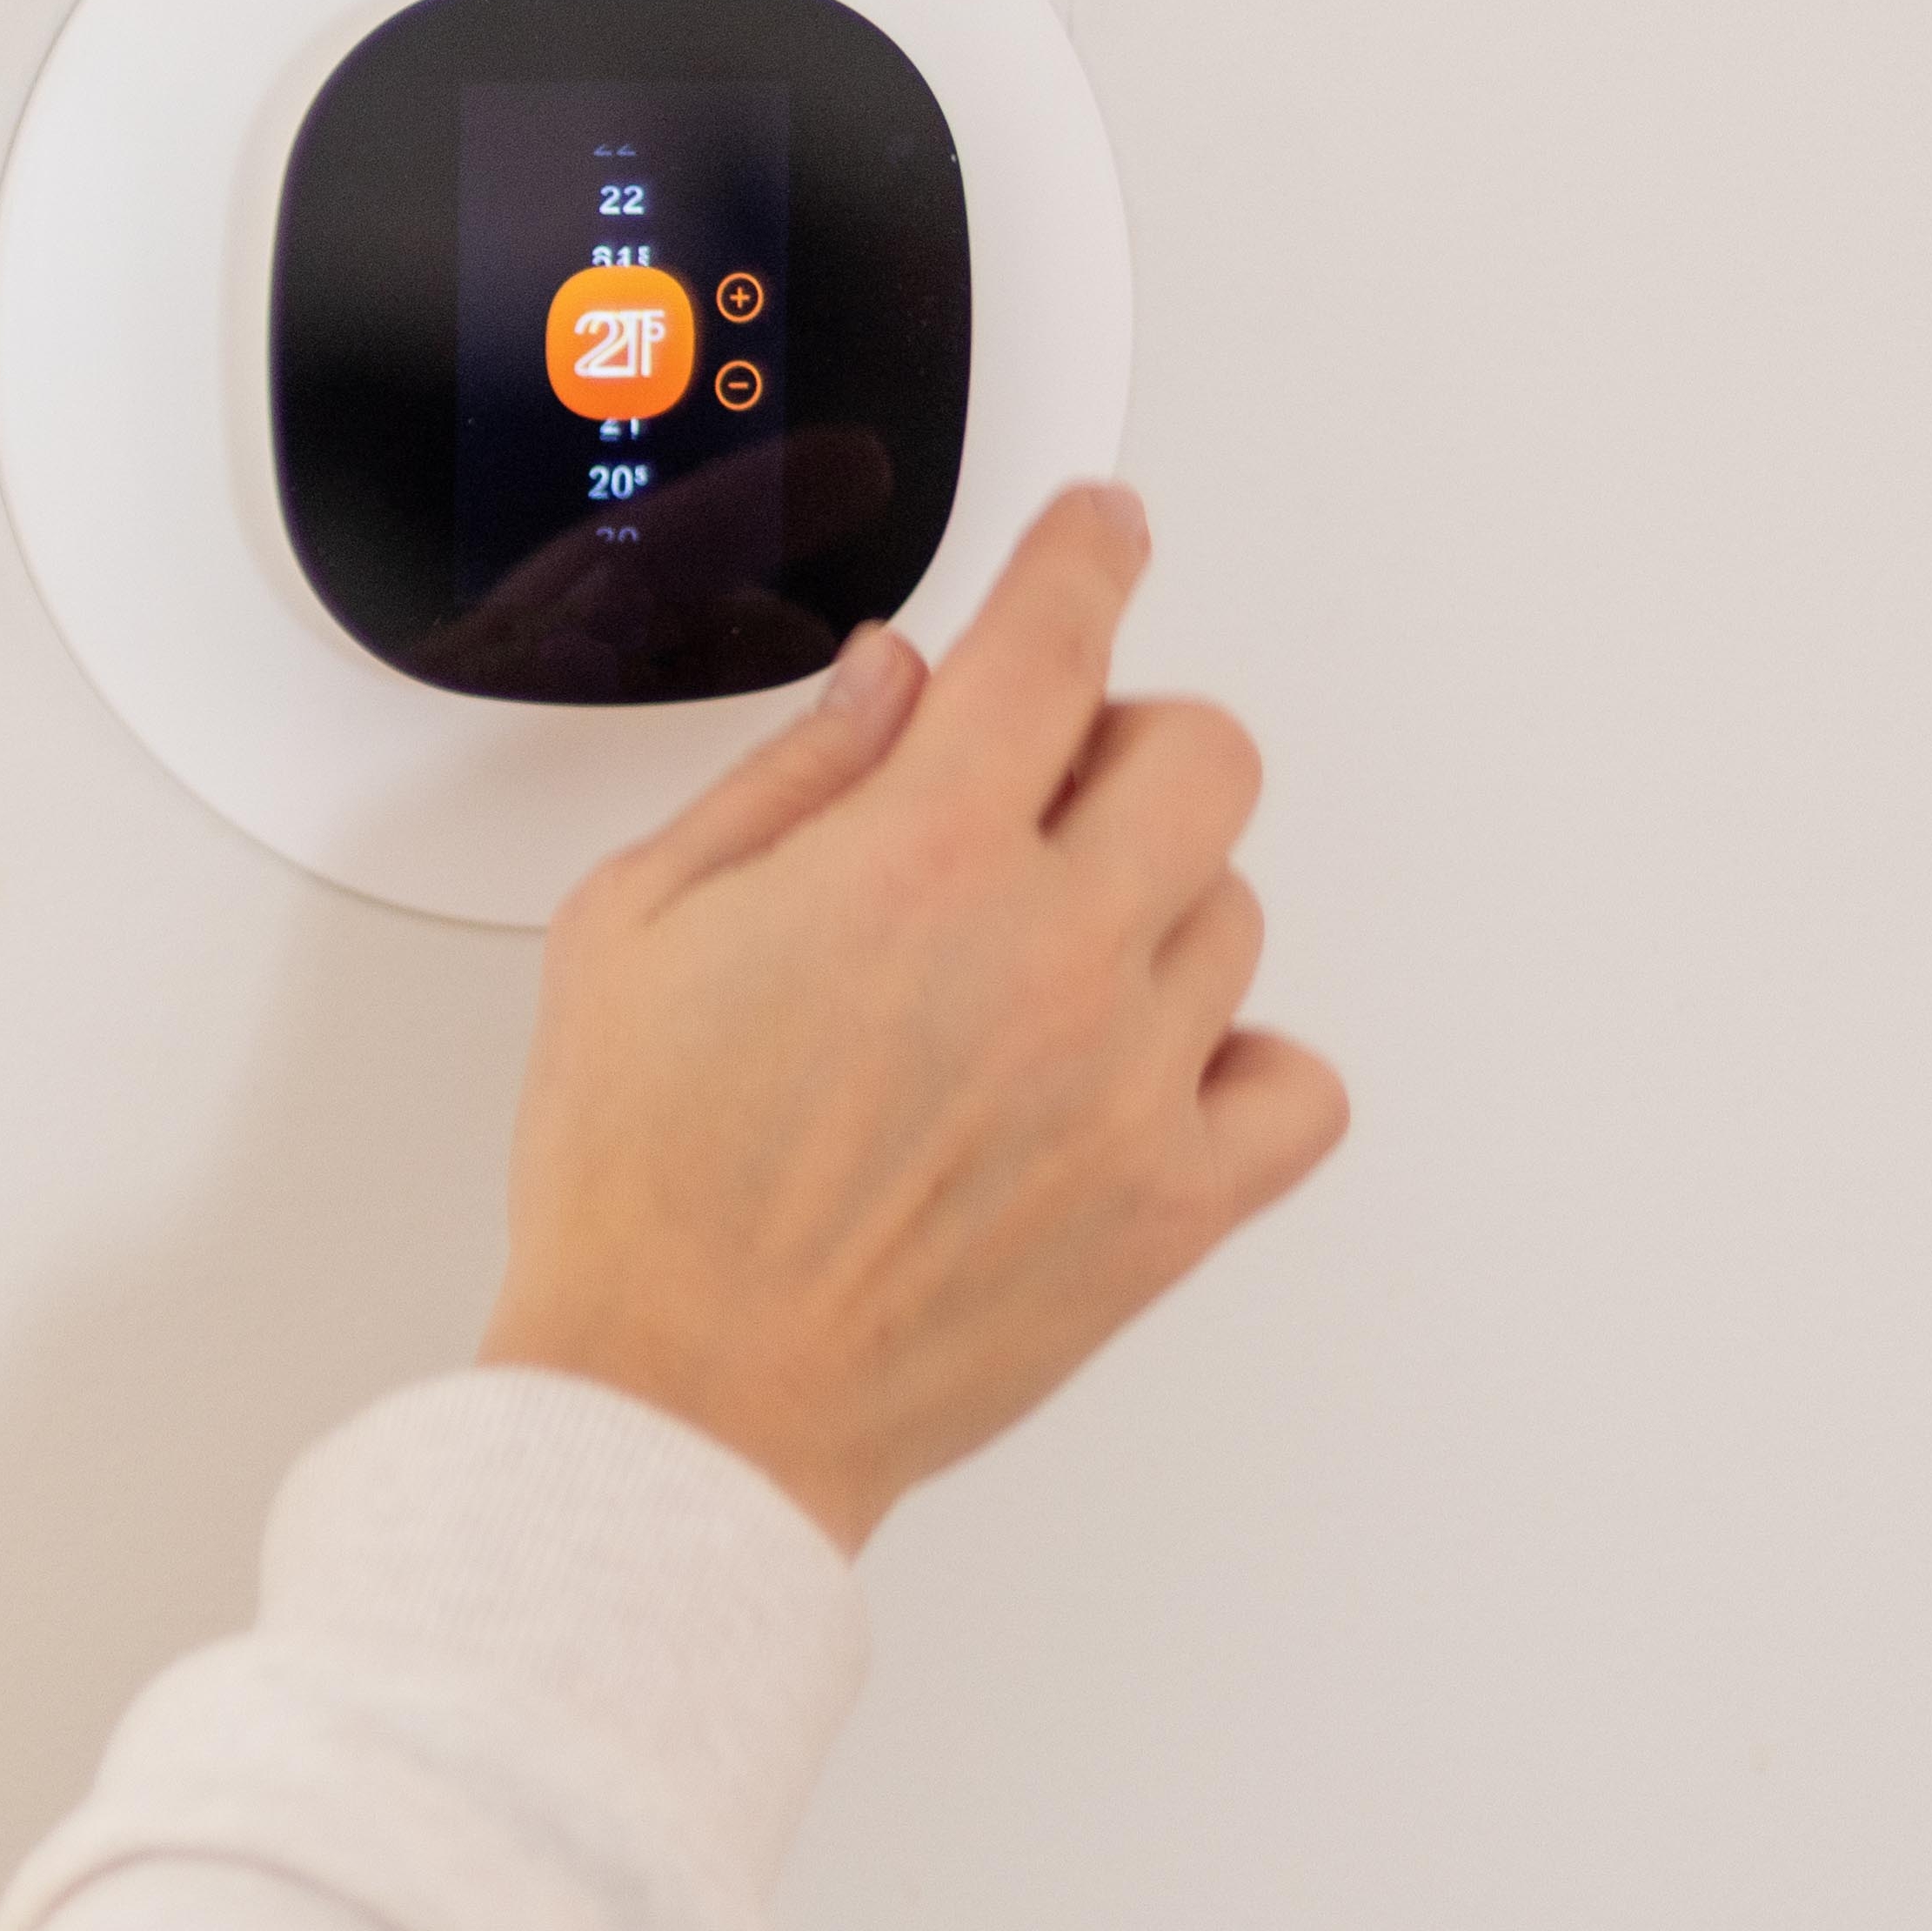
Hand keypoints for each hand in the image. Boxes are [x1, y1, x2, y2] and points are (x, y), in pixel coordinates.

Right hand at [476, 485, 1346, 1551]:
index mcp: (911, 861)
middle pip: (1201, 755)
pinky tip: (1142, 1067)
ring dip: (1153, 904)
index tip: (1103, 532)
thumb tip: (893, 685)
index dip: (1087, 557)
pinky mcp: (1171, 1203)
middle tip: (1049, 787)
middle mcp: (1047, 955)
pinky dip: (1242, 1059)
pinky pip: (1297, 1082)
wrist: (684, 1398)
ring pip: (1236, 910)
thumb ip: (785, 777)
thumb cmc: (642, 1182)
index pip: (1055, 642)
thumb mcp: (635, 924)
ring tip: (1038, 969)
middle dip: (1124, 740)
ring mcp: (1128, 1082)